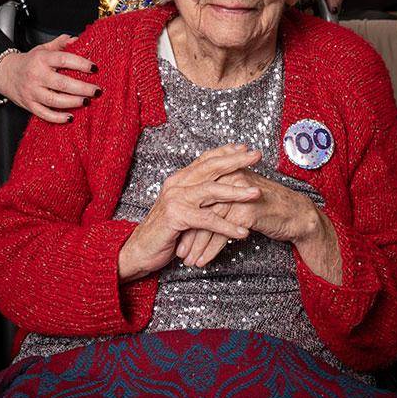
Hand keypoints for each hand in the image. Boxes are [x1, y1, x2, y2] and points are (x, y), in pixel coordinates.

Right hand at [0, 34, 98, 121]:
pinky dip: (58, 117)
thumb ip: (61, 44)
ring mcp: (32, 92)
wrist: (5, 73)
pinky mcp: (29, 105)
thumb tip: (77, 40)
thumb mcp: (43, 48)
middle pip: (62, 83)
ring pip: (54, 100)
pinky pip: (44, 114)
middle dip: (82, 88)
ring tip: (86, 101)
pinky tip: (70, 117)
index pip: (64, 60)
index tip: (94, 68)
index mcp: (41, 59)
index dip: (81, 64)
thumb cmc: (28, 62)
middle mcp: (36, 75)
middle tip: (96, 90)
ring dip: (72, 102)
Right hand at [118, 145, 262, 282]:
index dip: (225, 152)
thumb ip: (198, 197)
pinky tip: (242, 232)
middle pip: (211, 167)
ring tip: (257, 193)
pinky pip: (207, 220)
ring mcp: (175, 199)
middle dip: (236, 160)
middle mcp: (177, 184)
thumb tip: (222, 188)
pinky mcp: (176, 217)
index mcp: (179, 179)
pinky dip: (226, 226)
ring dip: (237, 192)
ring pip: (211, 191)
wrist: (139, 250)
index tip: (245, 147)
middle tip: (257, 155)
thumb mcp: (183, 209)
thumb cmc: (165, 232)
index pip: (205, 159)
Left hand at [178, 161, 341, 283]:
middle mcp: (230, 179)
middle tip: (177, 251)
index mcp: (225, 172)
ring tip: (189, 260)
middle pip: (200, 208)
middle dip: (187, 232)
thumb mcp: (240, 195)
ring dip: (197, 245)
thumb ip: (220, 196)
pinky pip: (223, 233)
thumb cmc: (267, 206)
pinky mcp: (247, 210)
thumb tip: (195, 209)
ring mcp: (238, 194)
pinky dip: (211, 249)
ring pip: (209, 222)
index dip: (186, 216)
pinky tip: (204, 260)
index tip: (176, 234)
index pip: (198, 196)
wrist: (296, 214)